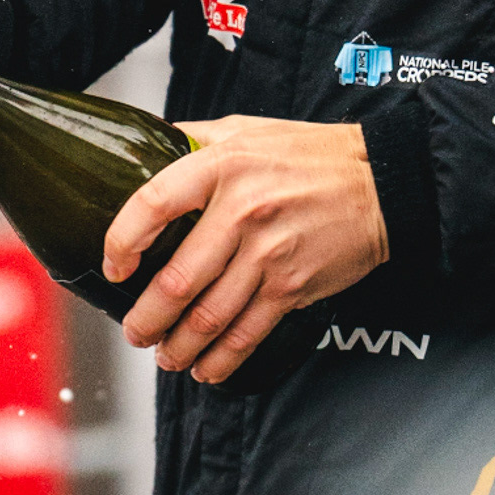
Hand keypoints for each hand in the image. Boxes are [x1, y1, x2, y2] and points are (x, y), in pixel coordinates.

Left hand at [101, 115, 388, 384]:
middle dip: (146, 318)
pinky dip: (221, 359)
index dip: (122, 240)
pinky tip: (206, 367)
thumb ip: (195, 138)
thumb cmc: (310, 153)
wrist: (380, 182)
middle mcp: (242, 211)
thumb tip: (147, 146)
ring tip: (165, 355)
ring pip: (209, 316)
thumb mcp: (245, 127)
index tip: (114, 266)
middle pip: (177, 280)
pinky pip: (247, 333)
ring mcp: (269, 253)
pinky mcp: (293, 286)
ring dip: (178, 346)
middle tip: (135, 330)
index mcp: (222, 166)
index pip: (153, 204)